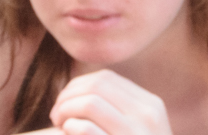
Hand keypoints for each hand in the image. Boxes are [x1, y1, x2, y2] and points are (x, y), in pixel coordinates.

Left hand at [49, 70, 173, 134]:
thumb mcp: (135, 130)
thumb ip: (116, 109)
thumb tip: (79, 87)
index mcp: (151, 106)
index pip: (106, 79)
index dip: (77, 86)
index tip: (65, 102)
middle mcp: (148, 116)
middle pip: (95, 86)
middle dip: (67, 96)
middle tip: (56, 115)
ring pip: (90, 102)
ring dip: (65, 110)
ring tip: (58, 124)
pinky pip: (86, 128)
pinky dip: (70, 127)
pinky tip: (67, 133)